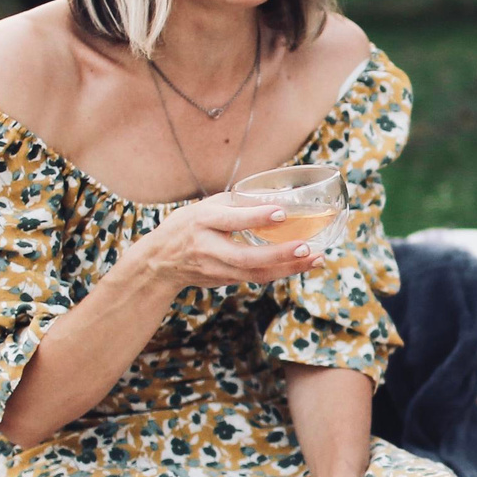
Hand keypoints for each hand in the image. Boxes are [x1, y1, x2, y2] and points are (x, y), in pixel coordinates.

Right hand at [134, 196, 322, 291]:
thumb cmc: (188, 226)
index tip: (282, 212)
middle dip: (279, 254)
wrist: (159, 263)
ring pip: (256, 273)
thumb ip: (238, 203)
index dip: (256, 217)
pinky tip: (303, 264)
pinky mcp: (225, 281)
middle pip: (246, 257)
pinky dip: (281, 271)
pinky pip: (257, 277)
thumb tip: (279, 196)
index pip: (231, 220)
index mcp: (202, 221)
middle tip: (307, 247)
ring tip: (317, 259)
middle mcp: (208, 248)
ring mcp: (216, 269)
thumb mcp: (206, 207)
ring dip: (289, 268)